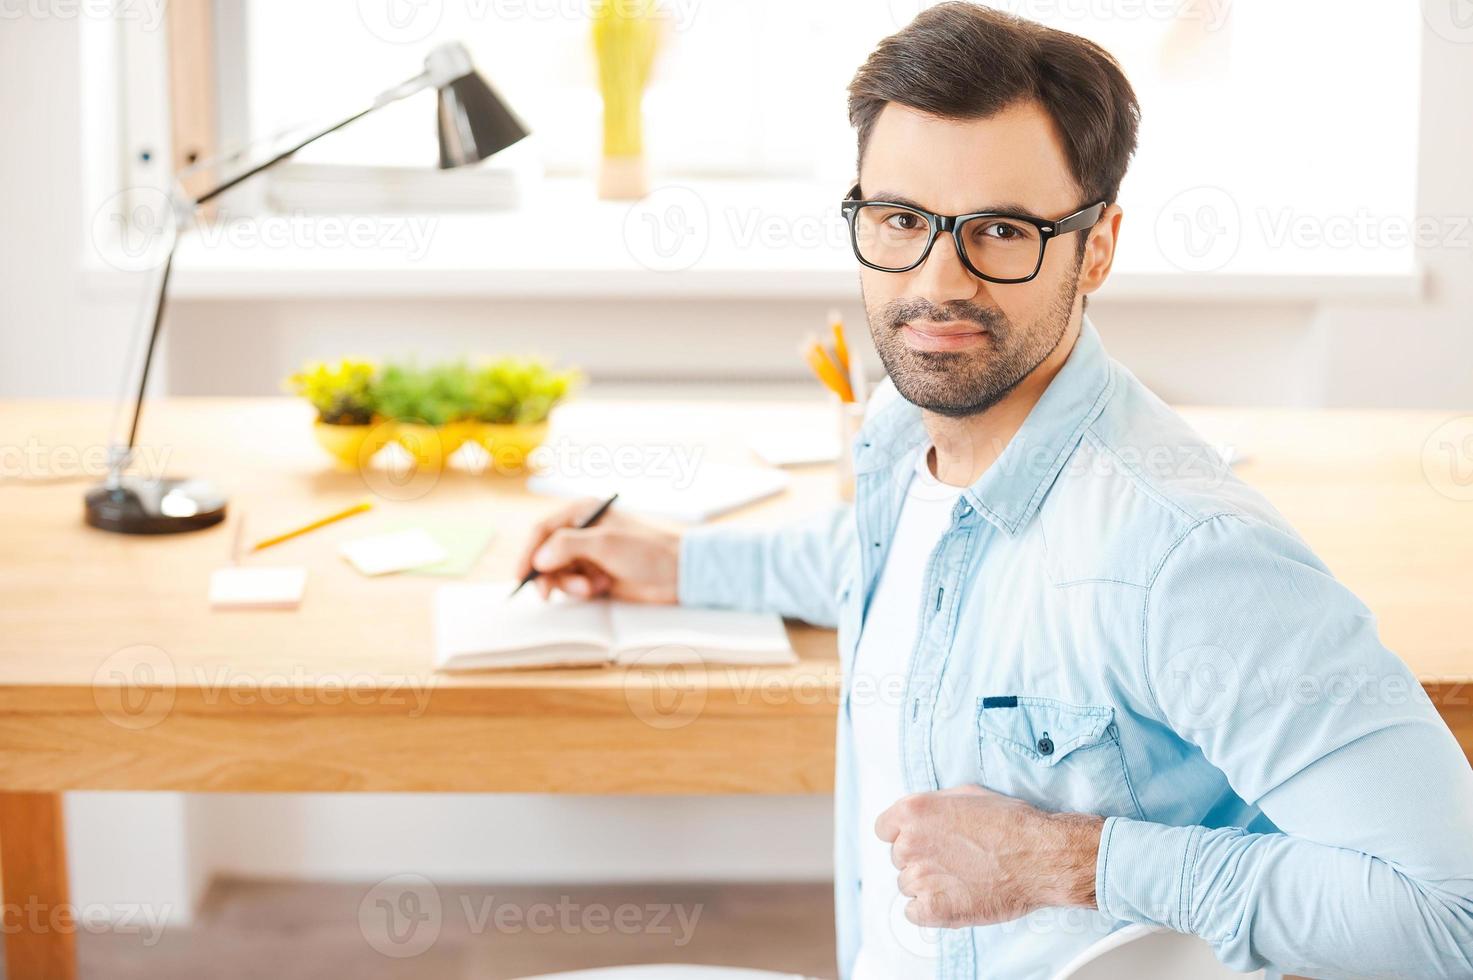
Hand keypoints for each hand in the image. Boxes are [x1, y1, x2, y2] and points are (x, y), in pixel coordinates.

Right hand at [515, 497, 680, 603]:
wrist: (679, 573)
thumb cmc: (646, 550)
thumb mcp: (605, 544)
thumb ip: (567, 546)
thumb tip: (538, 558)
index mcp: (583, 512)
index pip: (543, 530)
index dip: (528, 552)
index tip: (521, 576)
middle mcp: (582, 531)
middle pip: (546, 554)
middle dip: (549, 574)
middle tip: (549, 594)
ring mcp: (589, 554)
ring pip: (559, 572)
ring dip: (569, 585)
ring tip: (592, 588)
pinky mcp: (597, 574)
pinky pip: (574, 584)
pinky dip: (582, 590)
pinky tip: (602, 588)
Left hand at [875, 784, 1102, 928]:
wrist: (1040, 856)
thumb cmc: (1011, 823)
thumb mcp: (967, 795)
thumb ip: (935, 806)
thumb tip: (922, 818)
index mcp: (913, 811)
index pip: (884, 828)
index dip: (903, 834)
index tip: (921, 840)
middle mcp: (909, 843)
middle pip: (898, 857)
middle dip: (920, 858)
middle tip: (952, 860)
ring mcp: (919, 877)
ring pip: (906, 885)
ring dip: (927, 885)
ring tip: (960, 879)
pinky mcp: (933, 909)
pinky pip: (912, 913)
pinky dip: (929, 910)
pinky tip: (953, 899)